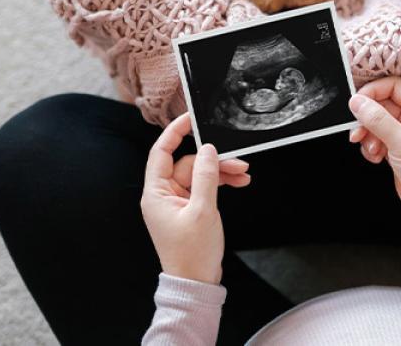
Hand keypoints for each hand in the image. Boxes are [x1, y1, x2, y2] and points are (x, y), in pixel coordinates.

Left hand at [140, 114, 250, 283]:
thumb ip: (205, 176)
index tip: (190, 117)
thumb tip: (207, 149)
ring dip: (221, 172)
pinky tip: (238, 183)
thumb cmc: (192, 253)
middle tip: (239, 161)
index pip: (161, 152)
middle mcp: (164, 195)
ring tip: (244, 175)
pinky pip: (204, 188)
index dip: (175, 132)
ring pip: (200, 175)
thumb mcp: (203, 211)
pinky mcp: (190, 210)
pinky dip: (220, 184)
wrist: (196, 283)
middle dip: (214, 161)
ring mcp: (177, 203)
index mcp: (156, 193)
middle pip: (188, 164)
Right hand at [347, 77, 400, 212]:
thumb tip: (357, 102)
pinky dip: (372, 147)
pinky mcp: (398, 149)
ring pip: (377, 123)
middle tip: (358, 131)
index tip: (357, 103)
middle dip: (368, 119)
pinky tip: (376, 157)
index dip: (374, 92)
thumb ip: (377, 119)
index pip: (394, 87)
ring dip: (369, 135)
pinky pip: (378, 139)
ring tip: (371, 149)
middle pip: (382, 105)